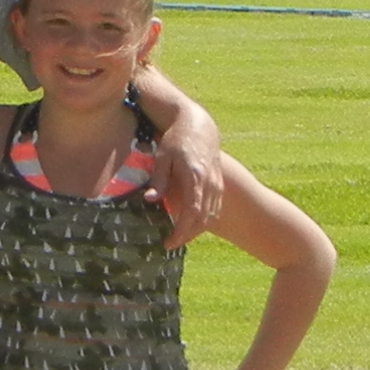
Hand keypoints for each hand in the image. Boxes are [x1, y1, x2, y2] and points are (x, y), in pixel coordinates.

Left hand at [155, 107, 224, 244]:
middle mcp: (210, 183)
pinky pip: (214, 208)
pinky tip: (191, 224)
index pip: (191, 212)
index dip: (181, 231)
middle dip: (187, 235)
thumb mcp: (162, 157)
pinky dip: (204, 220)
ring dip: (196, 230)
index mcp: (195, 177)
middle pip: (203, 219)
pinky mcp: (218, 183)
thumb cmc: (176, 140)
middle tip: (170, 244)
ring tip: (178, 236)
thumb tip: (150, 200)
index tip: (169, 242)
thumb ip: (159, 180)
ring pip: (211, 216)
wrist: (199, 126)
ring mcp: (217, 184)